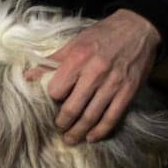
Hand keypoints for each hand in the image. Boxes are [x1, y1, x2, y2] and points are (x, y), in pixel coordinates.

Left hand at [25, 9, 160, 144]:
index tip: (53, 103)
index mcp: (78, 58)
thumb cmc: (103, 34)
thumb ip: (52, 61)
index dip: (52, 99)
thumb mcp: (75, 42)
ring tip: (71, 139)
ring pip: (91, 116)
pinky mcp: (128, 92)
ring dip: (78, 131)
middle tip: (59, 129)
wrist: (139, 27)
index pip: (57, 90)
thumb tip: (28, 77)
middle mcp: (95, 72)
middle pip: (72, 107)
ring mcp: (113, 84)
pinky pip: (112, 117)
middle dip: (63, 123)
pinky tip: (92, 137)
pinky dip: (101, 131)